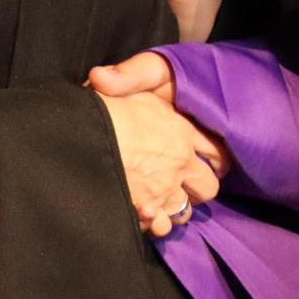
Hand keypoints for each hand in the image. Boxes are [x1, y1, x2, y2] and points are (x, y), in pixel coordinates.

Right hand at [94, 79, 224, 238]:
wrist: (81, 131)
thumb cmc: (110, 99)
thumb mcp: (133, 74)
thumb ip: (130, 76)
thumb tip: (112, 77)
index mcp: (183, 129)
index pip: (216, 151)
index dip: (214, 158)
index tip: (204, 161)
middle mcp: (180, 162)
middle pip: (207, 186)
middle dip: (196, 189)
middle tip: (178, 184)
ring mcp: (165, 188)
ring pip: (184, 210)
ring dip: (173, 208)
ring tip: (157, 201)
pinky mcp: (147, 209)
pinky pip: (160, 224)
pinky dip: (153, 223)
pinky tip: (141, 212)